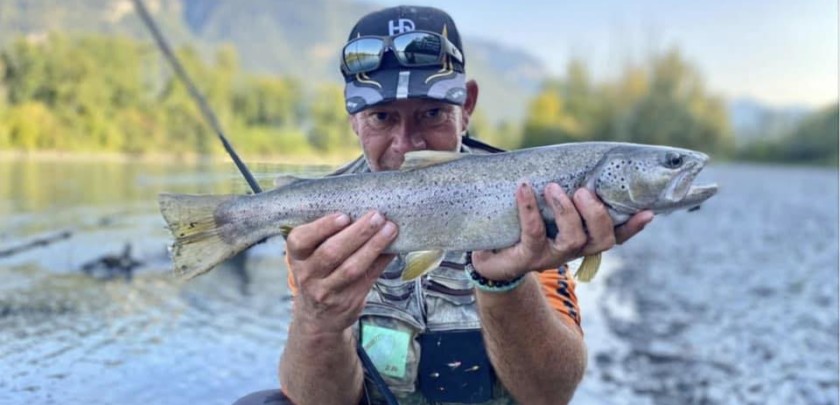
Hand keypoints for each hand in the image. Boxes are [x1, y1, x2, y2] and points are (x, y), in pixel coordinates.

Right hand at [285, 211, 397, 334]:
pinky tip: (392, 248)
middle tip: (377, 216)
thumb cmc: (317, 275)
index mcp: (296, 257)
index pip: (300, 240)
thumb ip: (326, 237)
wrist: (317, 318)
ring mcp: (326, 291)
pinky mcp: (347, 302)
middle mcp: (307, 275)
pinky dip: (381, 261)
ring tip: (389, 229)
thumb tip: (363, 210)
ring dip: (373, 246)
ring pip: (351, 267)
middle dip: (357, 233)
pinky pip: (367, 278)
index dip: (322, 227)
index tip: (344, 215)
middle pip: (331, 252)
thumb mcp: (310, 257)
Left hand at [471, 182, 651, 279]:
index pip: (615, 234)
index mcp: (582, 237)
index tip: (648, 211)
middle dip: (596, 213)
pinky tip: (524, 188)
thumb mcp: (545, 205)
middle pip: (601, 239)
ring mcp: (550, 257)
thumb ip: (563, 186)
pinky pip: (534, 234)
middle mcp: (571, 250)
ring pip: (573, 240)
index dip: (633, 226)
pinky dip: (530, 208)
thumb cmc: (521, 222)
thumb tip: (576, 155)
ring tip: (553, 188)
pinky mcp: (525, 258)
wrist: (485, 255)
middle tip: (583, 191)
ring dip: (566, 211)